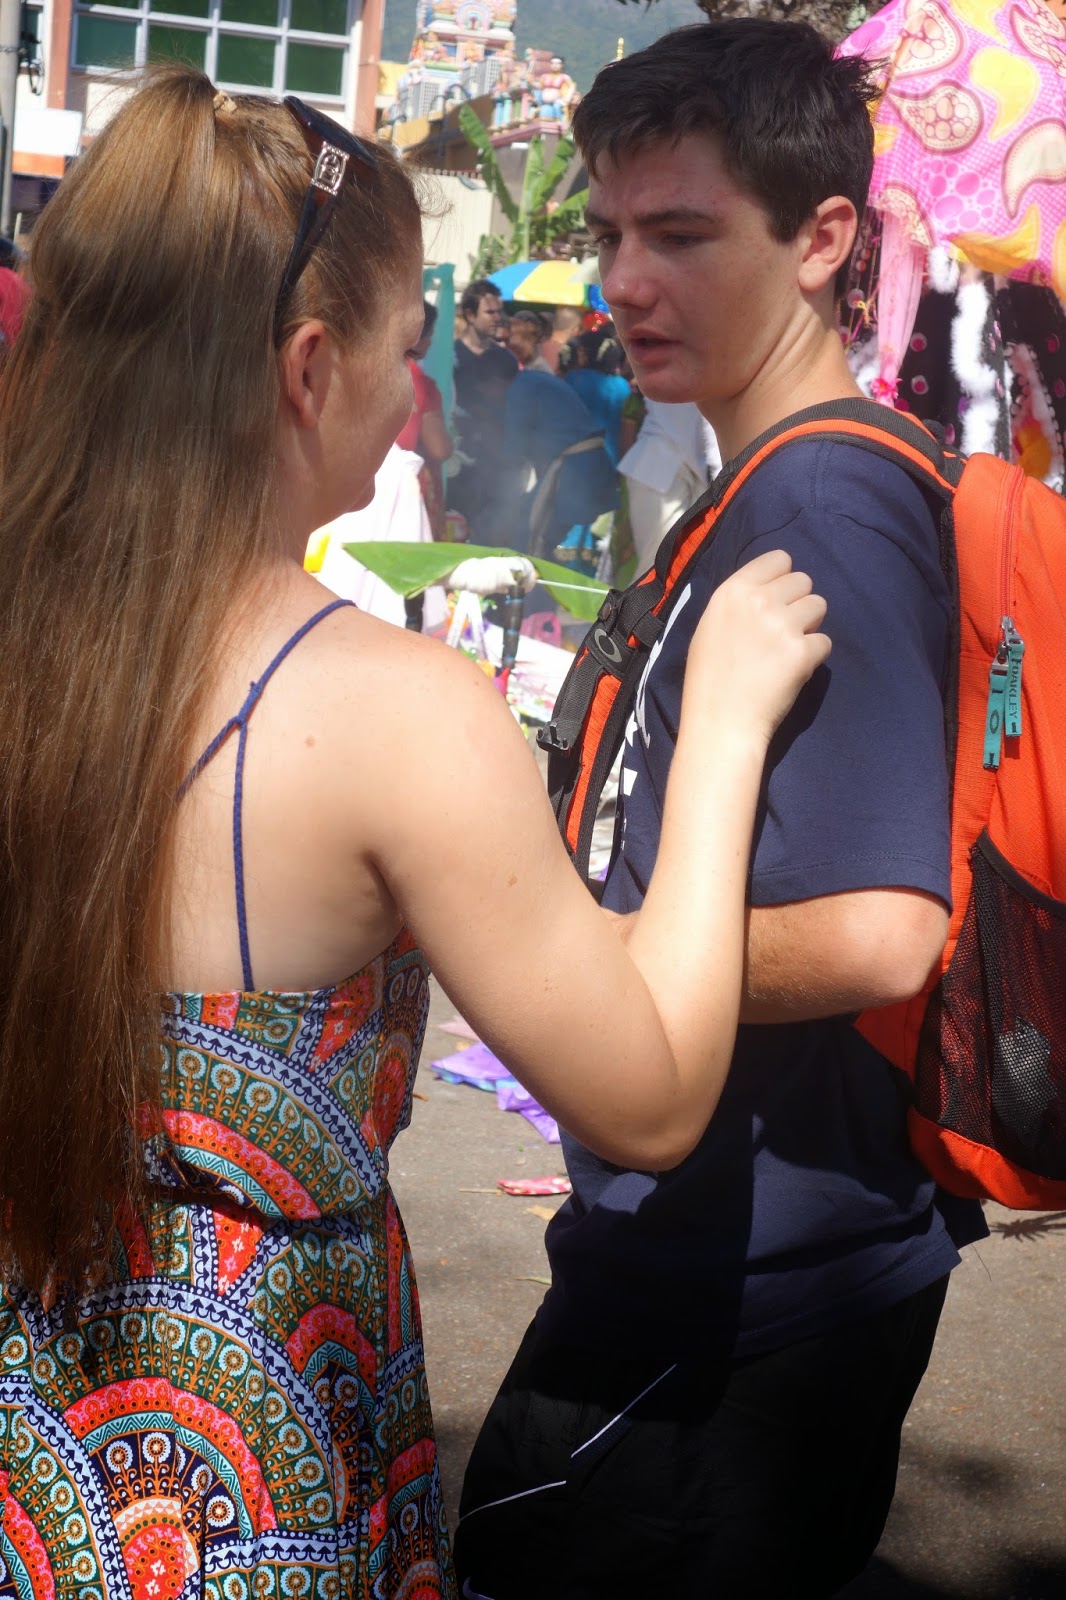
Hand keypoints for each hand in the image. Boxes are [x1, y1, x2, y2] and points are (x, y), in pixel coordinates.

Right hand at [687, 549, 830, 745]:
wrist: (720, 722)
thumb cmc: (709, 680)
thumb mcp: (710, 627)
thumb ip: (739, 603)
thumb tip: (767, 592)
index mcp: (733, 591)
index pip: (779, 558)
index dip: (782, 578)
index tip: (776, 599)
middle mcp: (760, 601)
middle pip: (804, 580)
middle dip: (798, 602)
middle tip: (783, 630)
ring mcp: (783, 626)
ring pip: (820, 606)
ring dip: (809, 625)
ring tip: (788, 649)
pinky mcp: (803, 652)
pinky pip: (825, 641)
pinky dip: (814, 655)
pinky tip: (793, 670)